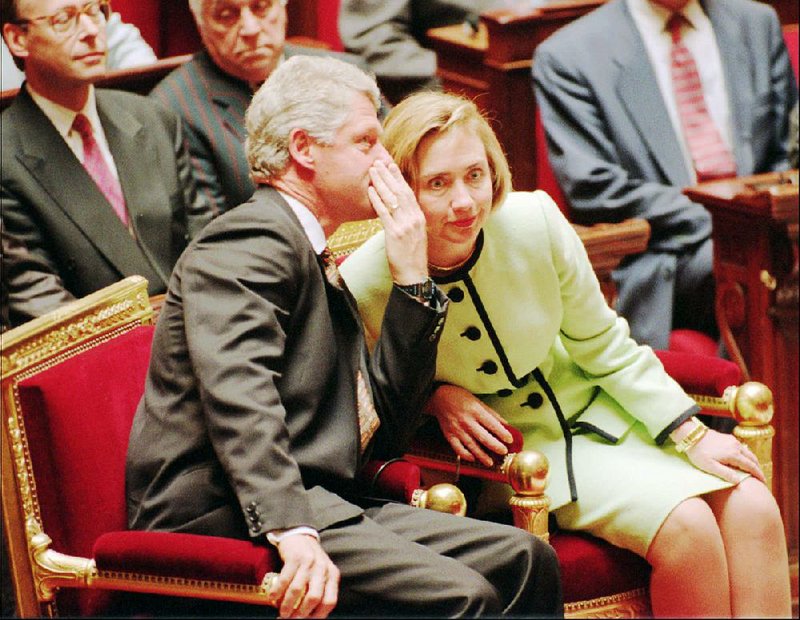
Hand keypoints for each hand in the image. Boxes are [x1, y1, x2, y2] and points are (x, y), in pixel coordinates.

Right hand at [268, 534, 338, 618]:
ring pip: (298, 590)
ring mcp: (309, 562)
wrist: (300, 536)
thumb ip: (319, 591)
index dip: (317, 616)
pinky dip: (278, 591)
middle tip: (291, 618)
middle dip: (301, 613)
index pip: (329, 601)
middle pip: (314, 598)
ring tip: (282, 611)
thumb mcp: (321, 574)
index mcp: (332, 576)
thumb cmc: (310, 561)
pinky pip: (285, 579)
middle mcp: (323, 569)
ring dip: (288, 604)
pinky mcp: (295, 557)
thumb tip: (308, 616)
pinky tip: (273, 597)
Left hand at [367, 160, 427, 284]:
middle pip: (400, 191)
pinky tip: (371, 191)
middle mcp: (414, 218)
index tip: (391, 165)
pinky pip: (385, 214)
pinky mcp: (395, 234)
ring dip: (381, 183)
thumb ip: (407, 220)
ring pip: (392, 199)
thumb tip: (398, 209)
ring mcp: (405, 226)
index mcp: (419, 217)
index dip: (398, 178)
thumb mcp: (414, 234)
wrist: (414, 274)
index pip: (408, 192)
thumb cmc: (412, 257)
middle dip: (388, 175)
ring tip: (372, 171)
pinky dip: (377, 201)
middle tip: (378, 162)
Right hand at [425, 384, 513, 466]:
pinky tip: (472, 458)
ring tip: (490, 462)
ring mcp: (457, 429)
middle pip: (483, 437)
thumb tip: (504, 424)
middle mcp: (466, 421)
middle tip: (503, 452)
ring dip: (482, 456)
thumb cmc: (460, 397)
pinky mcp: (449, 435)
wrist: (439, 397)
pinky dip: (465, 455)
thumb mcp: (478, 401)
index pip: (492, 424)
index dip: (502, 433)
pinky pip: (458, 448)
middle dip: (495, 446)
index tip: (509, 439)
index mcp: (475, 411)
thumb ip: (491, 414)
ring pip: (471, 445)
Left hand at [684, 428, 765, 484]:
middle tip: (760, 477)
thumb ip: (725, 474)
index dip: (758, 474)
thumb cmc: (699, 452)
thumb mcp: (710, 466)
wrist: (691, 435)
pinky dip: (746, 455)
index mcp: (734, 454)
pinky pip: (742, 447)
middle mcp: (736, 446)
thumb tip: (739, 481)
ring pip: (748, 452)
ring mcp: (732, 440)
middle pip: (752, 458)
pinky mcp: (728, 437)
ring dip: (752, 461)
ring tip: (753, 469)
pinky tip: (743, 459)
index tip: (763, 481)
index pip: (750, 466)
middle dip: (757, 468)